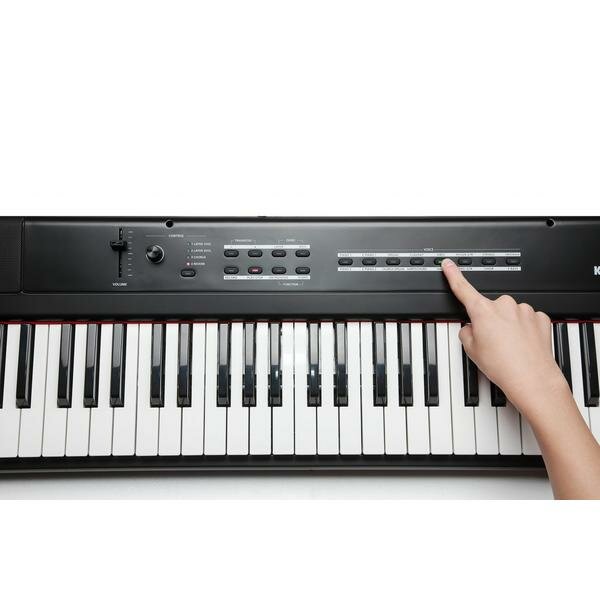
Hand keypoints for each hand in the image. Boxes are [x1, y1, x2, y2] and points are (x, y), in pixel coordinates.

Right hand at [441, 259, 565, 412]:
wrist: (532, 379)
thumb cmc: (502, 366)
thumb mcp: (471, 350)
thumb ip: (467, 332)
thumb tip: (472, 328)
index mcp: (483, 311)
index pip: (463, 288)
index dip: (453, 275)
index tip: (449, 264)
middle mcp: (504, 305)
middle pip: (490, 308)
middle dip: (489, 321)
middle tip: (491, 343)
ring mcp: (524, 310)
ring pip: (510, 314)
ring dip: (508, 326)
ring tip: (509, 348)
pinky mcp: (540, 318)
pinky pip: (527, 320)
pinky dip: (524, 330)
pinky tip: (523, 345)